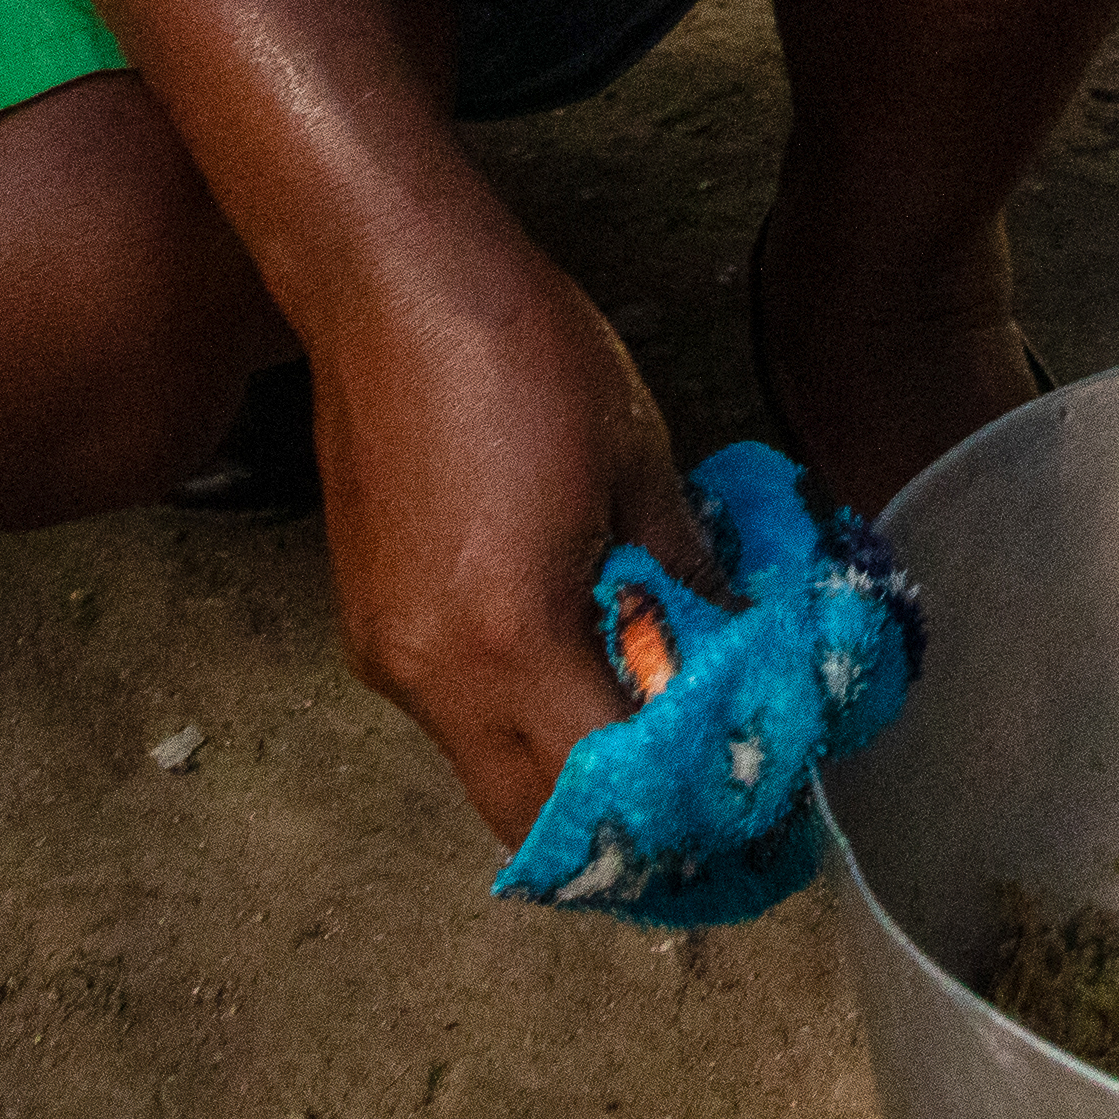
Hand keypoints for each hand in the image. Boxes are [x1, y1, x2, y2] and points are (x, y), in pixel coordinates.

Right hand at [310, 245, 724, 846]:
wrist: (389, 280)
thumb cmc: (522, 352)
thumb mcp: (641, 466)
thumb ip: (685, 586)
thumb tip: (735, 659)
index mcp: (510, 643)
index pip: (611, 792)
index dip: (688, 818)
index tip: (751, 821)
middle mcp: (432, 676)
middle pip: (532, 820)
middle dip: (622, 838)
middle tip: (707, 815)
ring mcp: (385, 654)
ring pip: (487, 771)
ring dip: (569, 779)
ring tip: (656, 742)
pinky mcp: (367, 622)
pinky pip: (453, 713)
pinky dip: (522, 720)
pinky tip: (582, 669)